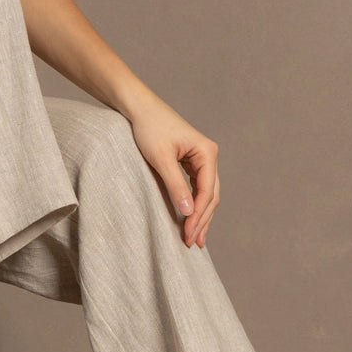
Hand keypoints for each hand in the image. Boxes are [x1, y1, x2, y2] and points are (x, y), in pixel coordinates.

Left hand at [129, 97, 220, 247]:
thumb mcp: (161, 159)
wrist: (139, 108)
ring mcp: (201, 159)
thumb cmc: (149, 128)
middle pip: (211, 195)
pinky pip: (198, 189)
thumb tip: (188, 212)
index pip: (207, 192)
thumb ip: (175, 186)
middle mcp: (209, 156)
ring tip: (196, 239)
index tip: (188, 234)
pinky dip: (195, 205)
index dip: (199, 216)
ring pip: (206, 194)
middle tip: (193, 243)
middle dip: (202, 220)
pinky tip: (191, 220)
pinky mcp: (191, 162)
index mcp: (207, 153)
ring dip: (201, 216)